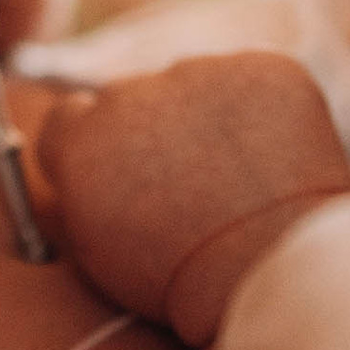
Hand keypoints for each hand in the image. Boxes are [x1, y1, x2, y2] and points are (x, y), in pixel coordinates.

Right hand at [35, 52, 349, 348]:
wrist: (270, 269)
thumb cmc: (183, 281)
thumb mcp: (101, 252)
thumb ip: (83, 196)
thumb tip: (90, 173)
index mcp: (81, 141)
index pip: (70, 116)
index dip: (98, 143)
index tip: (124, 170)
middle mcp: (131, 95)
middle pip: (135, 98)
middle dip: (156, 129)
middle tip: (194, 180)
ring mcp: (199, 74)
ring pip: (196, 85)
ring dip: (210, 116)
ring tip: (243, 178)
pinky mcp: (263, 69)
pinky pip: (257, 81)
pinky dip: (267, 111)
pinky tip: (279, 159)